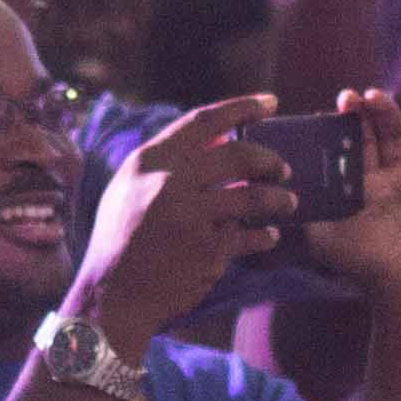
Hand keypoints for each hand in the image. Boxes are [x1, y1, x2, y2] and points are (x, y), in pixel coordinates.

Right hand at [65, 93, 295, 354]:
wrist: (111, 298)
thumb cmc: (120, 243)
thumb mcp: (128, 190)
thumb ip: (166, 163)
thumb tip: (219, 139)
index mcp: (148, 161)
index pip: (203, 121)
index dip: (241, 107)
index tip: (270, 102)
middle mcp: (168, 182)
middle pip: (238, 155)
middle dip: (270, 159)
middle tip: (283, 169)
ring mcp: (190, 216)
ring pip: (253, 196)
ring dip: (278, 198)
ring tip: (288, 203)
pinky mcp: (207, 251)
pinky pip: (249, 236)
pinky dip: (264, 237)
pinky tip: (269, 237)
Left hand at [295, 87, 400, 306]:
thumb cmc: (367, 263)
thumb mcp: (322, 233)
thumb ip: (304, 207)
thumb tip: (280, 183)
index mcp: (376, 191)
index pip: (367, 144)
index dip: (357, 121)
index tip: (346, 99)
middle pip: (399, 136)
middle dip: (383, 112)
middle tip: (368, 94)